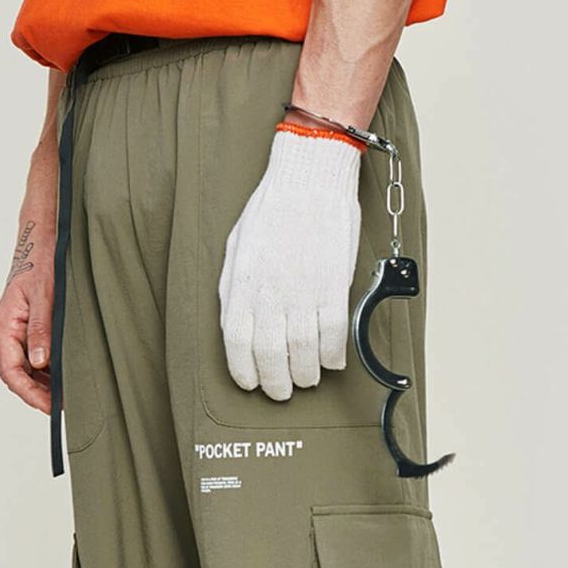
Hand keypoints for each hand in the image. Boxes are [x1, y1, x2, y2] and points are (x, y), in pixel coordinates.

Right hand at [0, 217, 53, 413]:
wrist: (44, 238)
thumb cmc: (43, 260)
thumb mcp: (45, 295)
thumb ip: (41, 329)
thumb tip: (40, 361)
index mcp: (6, 324)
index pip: (10, 371)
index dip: (29, 394)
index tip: (49, 407)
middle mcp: (11, 330)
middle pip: (18, 375)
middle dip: (39, 394)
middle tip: (64, 406)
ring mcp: (22, 330)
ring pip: (29, 369)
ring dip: (46, 384)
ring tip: (68, 396)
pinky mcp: (34, 327)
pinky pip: (38, 357)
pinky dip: (51, 370)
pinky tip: (67, 376)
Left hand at [219, 128, 362, 401]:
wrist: (310, 175)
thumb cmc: (272, 210)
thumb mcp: (236, 248)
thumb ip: (234, 289)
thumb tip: (238, 328)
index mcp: (242, 282)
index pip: (237, 343)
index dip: (244, 371)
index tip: (252, 383)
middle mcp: (270, 290)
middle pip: (271, 356)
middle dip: (277, 383)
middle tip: (283, 391)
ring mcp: (303, 288)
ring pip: (304, 352)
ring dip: (307, 374)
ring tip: (308, 378)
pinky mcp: (333, 284)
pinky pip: (333, 334)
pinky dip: (333, 355)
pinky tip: (331, 361)